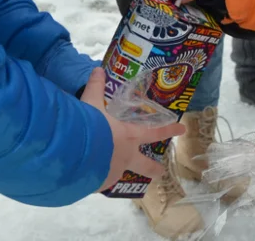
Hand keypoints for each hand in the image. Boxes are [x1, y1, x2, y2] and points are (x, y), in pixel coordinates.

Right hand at [79, 68, 184, 192]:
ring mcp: (113, 173)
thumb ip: (95, 87)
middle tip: (161, 173)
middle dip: (154, 169)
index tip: (183, 130)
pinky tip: (87, 174)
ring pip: (119, 173)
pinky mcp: (99, 185)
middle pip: (146, 166)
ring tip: (106, 169)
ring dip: (116, 171)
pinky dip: (96, 177)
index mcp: (129, 136)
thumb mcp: (91, 103)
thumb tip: (98, 69)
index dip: (169, 130)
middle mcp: (125, 157)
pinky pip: (100, 181)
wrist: (72, 153)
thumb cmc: (89, 126)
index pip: (154, 132)